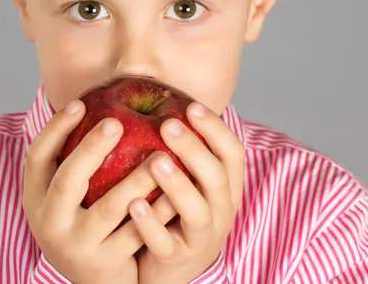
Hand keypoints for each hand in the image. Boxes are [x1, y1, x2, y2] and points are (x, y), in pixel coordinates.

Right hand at [22, 99, 165, 283]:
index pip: (37, 157)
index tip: (79, 102)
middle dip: (91, 148)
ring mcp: (77, 245)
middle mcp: (50, 222)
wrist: (90, 281)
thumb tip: (91, 102)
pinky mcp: (105, 263)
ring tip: (161, 155)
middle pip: (67, 180)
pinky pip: (137, 232)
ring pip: (108, 208)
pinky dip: (157, 210)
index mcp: (36, 199)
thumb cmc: (81, 223)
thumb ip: (72, 162)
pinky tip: (175, 190)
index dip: (55, 128)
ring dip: (136, 179)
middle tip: (116, 122)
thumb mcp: (64, 199)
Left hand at [127, 102, 244, 283]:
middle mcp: (219, 212)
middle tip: (167, 125)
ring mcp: (199, 238)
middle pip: (217, 179)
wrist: (171, 271)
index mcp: (225, 189)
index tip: (191, 106)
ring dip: (178, 185)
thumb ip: (183, 152)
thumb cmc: (176, 213)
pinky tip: (134, 204)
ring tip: (156, 162)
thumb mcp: (189, 183)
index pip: (233, 154)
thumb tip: (162, 100)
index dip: (216, 129)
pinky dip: (151, 225)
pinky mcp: (175, 259)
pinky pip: (165, 244)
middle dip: (194, 150)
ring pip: (197, 212)